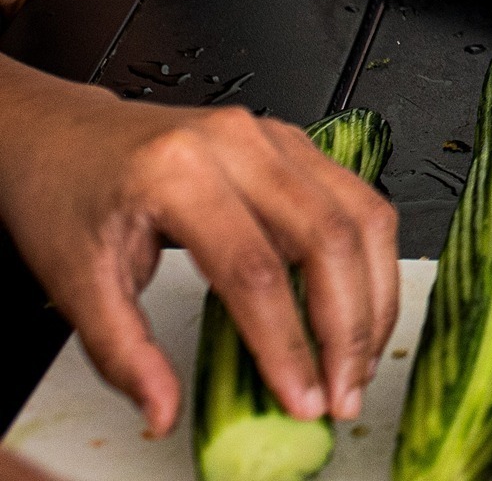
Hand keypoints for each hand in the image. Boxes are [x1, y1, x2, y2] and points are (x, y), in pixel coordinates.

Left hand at [0, 59, 399, 436]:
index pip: (255, 270)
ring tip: (362, 358)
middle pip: (329, 237)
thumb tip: (165, 411)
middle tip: (345, 391)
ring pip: (363, 214)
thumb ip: (124, 355)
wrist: (62, 135)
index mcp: (176, 172)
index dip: (287, 345)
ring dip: (375, 296)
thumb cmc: (67, 194)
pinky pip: (359, 200)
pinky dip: (371, 261)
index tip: (302, 398)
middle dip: (349, 327)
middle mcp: (238, 142)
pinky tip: (360, 307)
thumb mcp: (74, 285)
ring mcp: (276, 136)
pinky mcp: (296, 144)